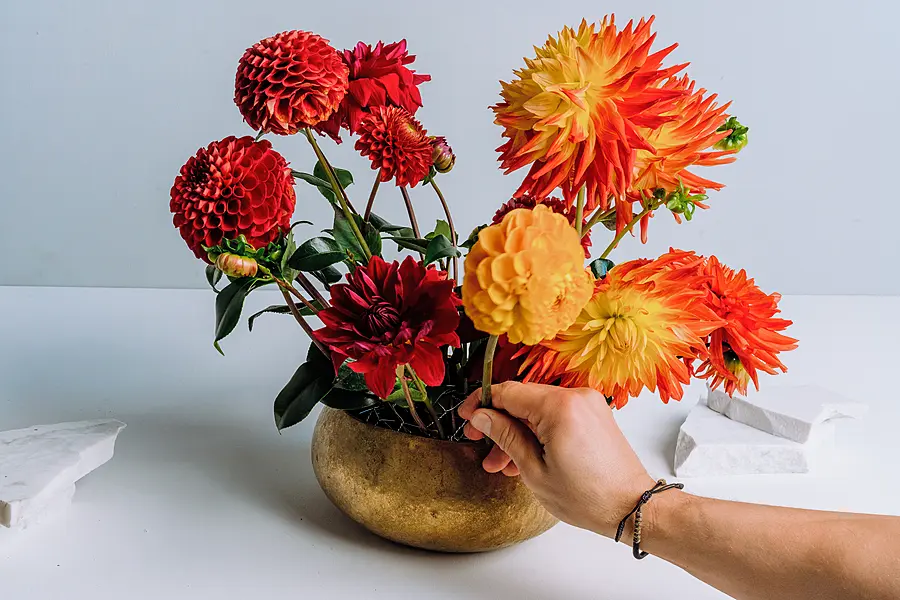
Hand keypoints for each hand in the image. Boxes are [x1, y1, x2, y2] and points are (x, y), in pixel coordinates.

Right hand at [458, 381, 654, 537]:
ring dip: (517, 431)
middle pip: (522, 400)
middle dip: (498, 422)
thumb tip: (482, 417)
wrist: (631, 507)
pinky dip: (538, 431)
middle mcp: (576, 397)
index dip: (482, 403)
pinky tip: (525, 456)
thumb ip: (505, 437)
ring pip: (538, 409)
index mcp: (559, 407)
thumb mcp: (534, 470)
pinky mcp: (594, 414)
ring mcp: (587, 404)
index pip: (507, 392)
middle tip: (480, 442)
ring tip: (502, 462)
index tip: (467, 417)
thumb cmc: (589, 496)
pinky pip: (556, 415)